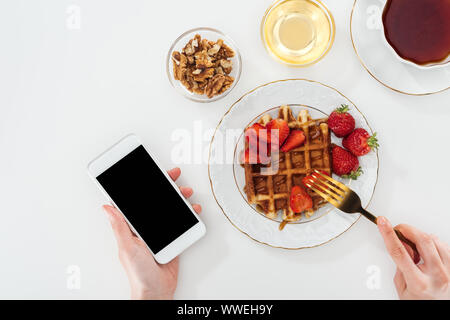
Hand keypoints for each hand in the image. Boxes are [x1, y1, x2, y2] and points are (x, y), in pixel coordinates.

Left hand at [103, 167, 201, 299]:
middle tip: (173, 176)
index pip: (138, 201)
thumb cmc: (138, 274)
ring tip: (186, 193)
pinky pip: (181, 223)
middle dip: (166, 186)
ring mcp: (160, 233)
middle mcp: (146, 228)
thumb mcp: (127, 248)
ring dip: (179, 199)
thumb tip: (106, 208)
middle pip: (156, 201)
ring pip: (171, 209)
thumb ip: (120, 227)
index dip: (144, 185)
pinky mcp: (172, 239)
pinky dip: (189, 215)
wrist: (156, 292)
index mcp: (132, 227)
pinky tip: (193, 210)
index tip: (150, 172)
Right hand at [377, 216, 449, 299]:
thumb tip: (400, 244)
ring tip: (414, 247)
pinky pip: (445, 245)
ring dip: (420, 237)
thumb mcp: (402, 288)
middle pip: (422, 240)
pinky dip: (433, 242)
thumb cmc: (420, 302)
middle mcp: (437, 276)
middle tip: (399, 230)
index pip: (399, 252)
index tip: (383, 222)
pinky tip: (427, 250)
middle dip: (407, 229)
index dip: (389, 234)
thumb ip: (399, 265)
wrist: (439, 309)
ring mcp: (449, 271)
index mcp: (419, 283)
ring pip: (434, 240)